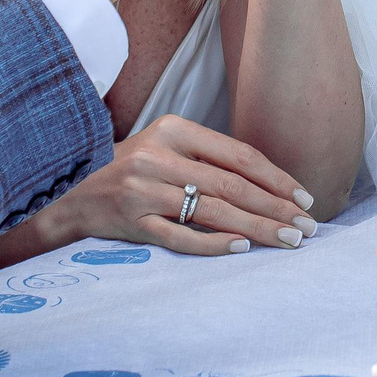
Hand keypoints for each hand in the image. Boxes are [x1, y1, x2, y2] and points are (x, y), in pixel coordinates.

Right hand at [35, 115, 320, 255]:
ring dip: (256, 228)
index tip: (304, 198)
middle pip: (231, 184)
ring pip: (212, 210)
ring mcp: (143, 189)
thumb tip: (271, 186)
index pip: (238, 155)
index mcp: (174, 129)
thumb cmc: (131, 170)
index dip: (276, 178)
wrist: (69, 192)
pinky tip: (241, 248)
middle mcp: (158, 155)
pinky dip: (213, 242)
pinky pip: (181, 236)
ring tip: (287, 240)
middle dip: (275, 208)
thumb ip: (208, 158)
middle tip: (307, 227)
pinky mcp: (131, 221)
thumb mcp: (166, 148)